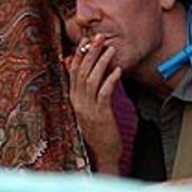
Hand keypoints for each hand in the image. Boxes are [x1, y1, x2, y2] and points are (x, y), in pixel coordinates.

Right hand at [66, 34, 122, 174]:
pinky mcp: (100, 115)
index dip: (79, 54)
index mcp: (73, 99)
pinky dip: (110, 80)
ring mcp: (87, 109)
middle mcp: (77, 102)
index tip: (86, 40)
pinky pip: (104, 93)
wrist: (102, 154)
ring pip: (91, 80)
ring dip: (101, 62)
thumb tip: (93, 74)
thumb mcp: (90, 109)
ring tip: (110, 49)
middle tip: (99, 37)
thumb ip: (89, 92)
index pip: (73, 71)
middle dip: (90, 52)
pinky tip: (118, 71)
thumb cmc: (99, 131)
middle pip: (81, 71)